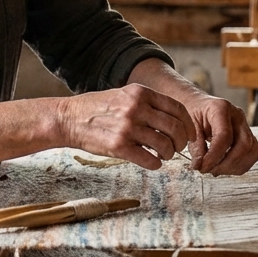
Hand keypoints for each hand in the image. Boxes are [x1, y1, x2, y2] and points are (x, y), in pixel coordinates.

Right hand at [55, 83, 195, 169]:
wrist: (68, 118)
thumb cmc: (96, 108)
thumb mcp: (123, 95)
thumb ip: (146, 102)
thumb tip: (174, 118)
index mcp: (139, 93)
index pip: (177, 108)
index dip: (188, 124)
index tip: (189, 134)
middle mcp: (136, 108)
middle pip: (175, 128)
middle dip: (181, 142)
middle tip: (177, 148)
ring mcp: (128, 128)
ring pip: (165, 145)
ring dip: (168, 154)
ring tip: (162, 155)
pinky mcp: (119, 146)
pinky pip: (150, 160)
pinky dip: (155, 164)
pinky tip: (151, 161)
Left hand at [182, 93, 257, 174]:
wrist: (197, 104)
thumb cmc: (192, 112)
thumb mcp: (188, 126)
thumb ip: (195, 146)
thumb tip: (200, 165)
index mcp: (221, 108)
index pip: (225, 136)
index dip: (214, 156)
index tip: (202, 167)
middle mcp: (237, 116)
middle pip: (244, 144)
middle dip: (227, 164)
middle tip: (209, 170)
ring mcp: (245, 125)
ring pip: (252, 151)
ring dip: (234, 166)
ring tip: (215, 170)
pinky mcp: (247, 135)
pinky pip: (251, 154)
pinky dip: (239, 165)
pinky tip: (223, 167)